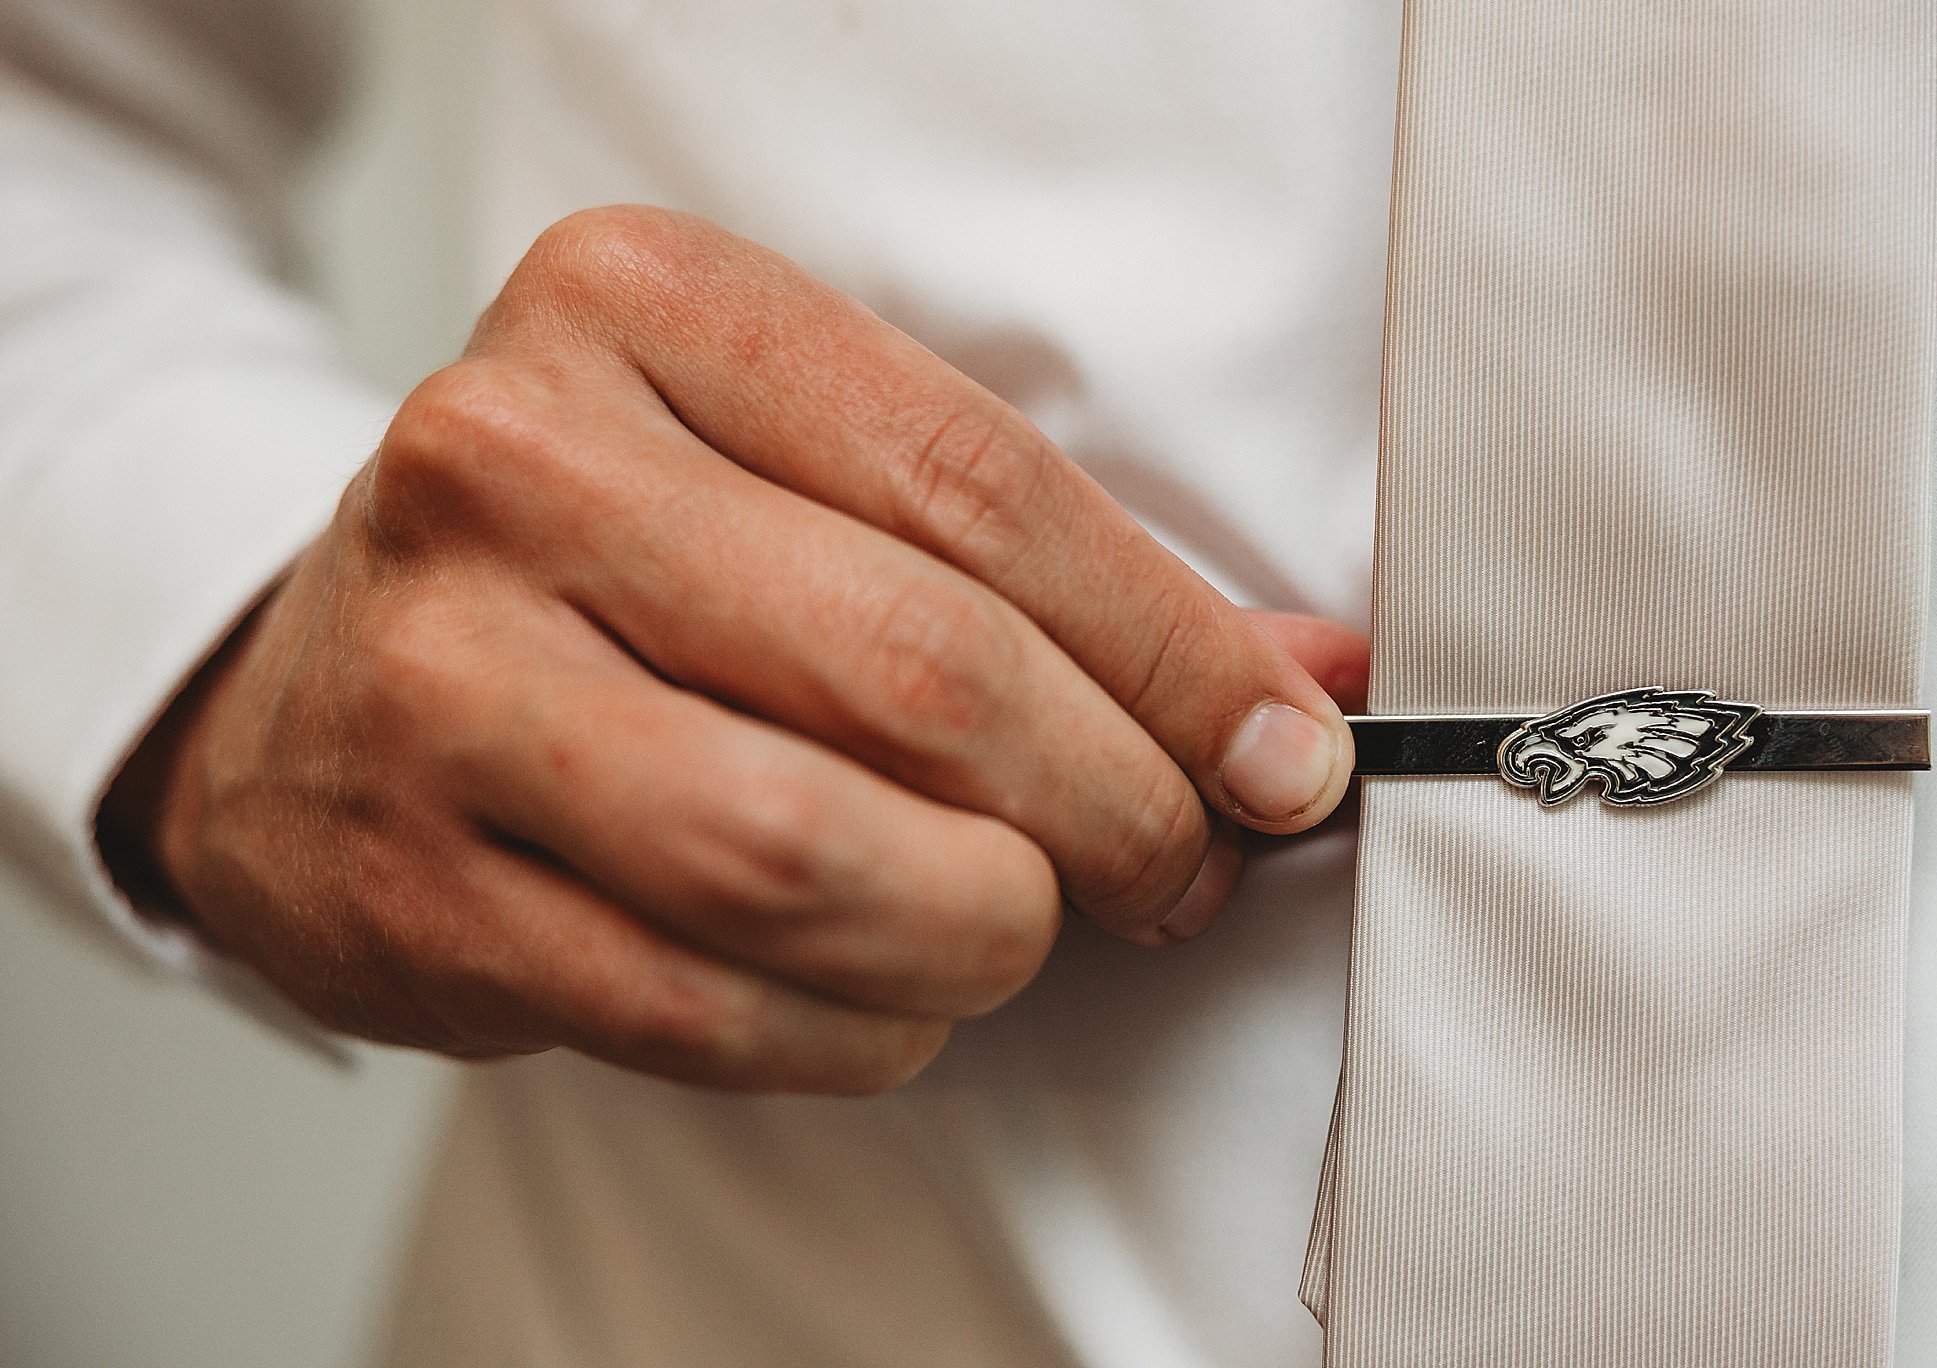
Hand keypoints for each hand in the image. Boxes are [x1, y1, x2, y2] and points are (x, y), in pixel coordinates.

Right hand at [100, 207, 1366, 1093]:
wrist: (319, 697)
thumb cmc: (602, 574)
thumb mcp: (794, 484)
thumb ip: (1037, 572)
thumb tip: (1290, 695)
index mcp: (637, 308)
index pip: (982, 486)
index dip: (1175, 648)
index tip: (1282, 750)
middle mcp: (512, 467)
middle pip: (919, 672)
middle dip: (1113, 806)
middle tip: (1171, 863)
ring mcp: (440, 680)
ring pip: (813, 858)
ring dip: (983, 935)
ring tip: (1016, 927)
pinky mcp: (410, 885)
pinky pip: (712, 1007)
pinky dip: (860, 1031)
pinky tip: (889, 998)